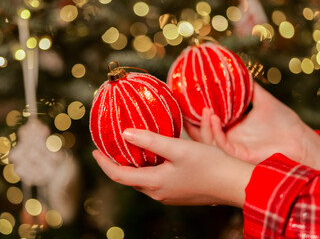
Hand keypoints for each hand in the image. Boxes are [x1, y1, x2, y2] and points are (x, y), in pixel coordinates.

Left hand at [92, 129, 253, 206]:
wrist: (235, 184)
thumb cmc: (210, 165)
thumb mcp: (178, 148)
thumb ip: (151, 141)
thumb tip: (126, 133)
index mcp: (155, 184)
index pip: (119, 176)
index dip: (104, 163)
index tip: (94, 150)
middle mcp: (159, 193)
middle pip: (129, 179)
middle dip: (116, 164)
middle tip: (111, 148)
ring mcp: (169, 195)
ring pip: (143, 181)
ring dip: (133, 167)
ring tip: (129, 150)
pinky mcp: (179, 193)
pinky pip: (155, 181)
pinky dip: (147, 169)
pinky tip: (153, 158)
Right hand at [186, 83, 319, 168]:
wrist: (299, 139)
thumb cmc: (284, 123)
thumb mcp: (263, 100)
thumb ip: (250, 88)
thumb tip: (240, 71)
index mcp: (231, 129)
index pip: (207, 123)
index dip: (196, 115)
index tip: (187, 101)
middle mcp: (229, 139)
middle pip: (202, 134)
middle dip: (192, 123)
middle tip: (187, 108)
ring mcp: (232, 148)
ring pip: (207, 141)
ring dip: (204, 126)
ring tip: (205, 110)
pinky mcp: (238, 155)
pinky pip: (221, 146)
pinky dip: (215, 133)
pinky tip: (215, 119)